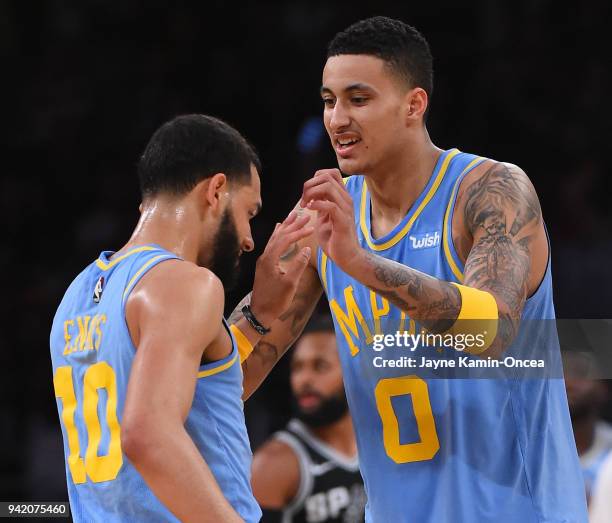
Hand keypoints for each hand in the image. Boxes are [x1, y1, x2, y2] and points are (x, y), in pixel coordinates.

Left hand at [250, 211, 312, 326]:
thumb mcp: (290, 284)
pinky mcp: (265, 264)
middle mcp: (265, 256)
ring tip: (293, 215)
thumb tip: (307, 249)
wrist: (260, 313)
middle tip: (305, 215)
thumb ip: (298, 265)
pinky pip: (272, 243)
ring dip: (285, 226)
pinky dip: (278, 234)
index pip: (286, 240)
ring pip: (275, 238)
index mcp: (270, 259)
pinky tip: (278, 228)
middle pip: (279, 235)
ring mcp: (263, 260)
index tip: (311, 226)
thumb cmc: (276, 300)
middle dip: (293, 224)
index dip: (299, 232)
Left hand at [301, 169, 360, 270]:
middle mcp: (345, 199)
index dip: (315, 179)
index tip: (307, 194)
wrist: (346, 257)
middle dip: (310, 185)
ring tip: (306, 205)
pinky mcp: (343, 221)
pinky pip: (330, 205)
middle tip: (304, 200)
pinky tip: (311, 210)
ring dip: (312, 193)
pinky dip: (317, 205)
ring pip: (328, 187)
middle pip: (327, 176)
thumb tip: (311, 194)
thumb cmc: (334, 238)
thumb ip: (320, 204)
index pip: (330, 173)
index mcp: (341, 197)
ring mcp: (346, 209)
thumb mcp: (324, 216)